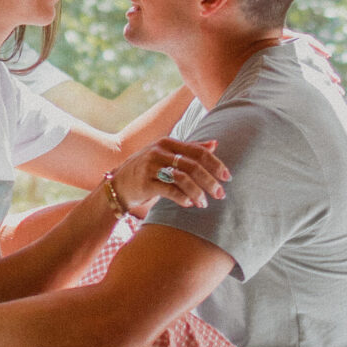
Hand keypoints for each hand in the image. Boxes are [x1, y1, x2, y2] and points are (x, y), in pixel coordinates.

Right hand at [107, 136, 226, 218]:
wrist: (119, 183)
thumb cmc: (148, 168)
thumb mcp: (167, 154)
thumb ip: (190, 149)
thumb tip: (215, 144)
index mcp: (168, 142)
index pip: (197, 151)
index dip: (215, 163)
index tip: (227, 177)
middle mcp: (159, 151)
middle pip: (192, 165)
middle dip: (209, 181)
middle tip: (220, 194)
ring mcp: (151, 166)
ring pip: (182, 178)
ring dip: (197, 192)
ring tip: (204, 203)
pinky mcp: (145, 183)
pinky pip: (169, 190)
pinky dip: (182, 198)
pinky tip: (189, 204)